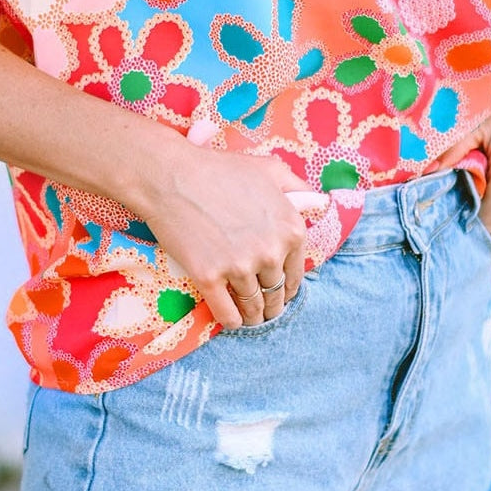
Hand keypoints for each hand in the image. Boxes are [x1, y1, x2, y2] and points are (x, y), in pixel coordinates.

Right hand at [136, 146, 312, 329]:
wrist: (172, 175)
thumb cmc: (220, 169)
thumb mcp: (269, 169)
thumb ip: (297, 187)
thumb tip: (318, 202)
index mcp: (290, 228)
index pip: (296, 273)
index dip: (287, 284)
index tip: (279, 290)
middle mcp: (270, 251)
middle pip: (275, 293)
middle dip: (271, 303)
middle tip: (264, 308)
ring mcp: (239, 266)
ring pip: (253, 307)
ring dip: (253, 316)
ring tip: (249, 318)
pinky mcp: (209, 277)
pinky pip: (227, 314)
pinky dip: (231, 321)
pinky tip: (231, 320)